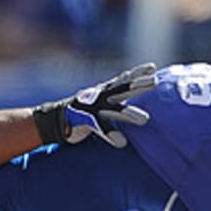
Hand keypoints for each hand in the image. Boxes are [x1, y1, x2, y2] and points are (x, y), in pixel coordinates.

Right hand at [33, 63, 156, 148]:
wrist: (56, 121)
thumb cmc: (83, 113)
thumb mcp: (101, 104)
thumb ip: (117, 102)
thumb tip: (139, 108)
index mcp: (105, 92)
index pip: (124, 79)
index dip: (137, 73)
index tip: (152, 67)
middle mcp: (100, 97)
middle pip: (123, 89)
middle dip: (139, 85)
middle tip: (155, 82)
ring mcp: (93, 108)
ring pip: (114, 110)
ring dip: (129, 113)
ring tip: (145, 120)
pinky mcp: (85, 122)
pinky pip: (99, 129)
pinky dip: (111, 135)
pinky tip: (121, 143)